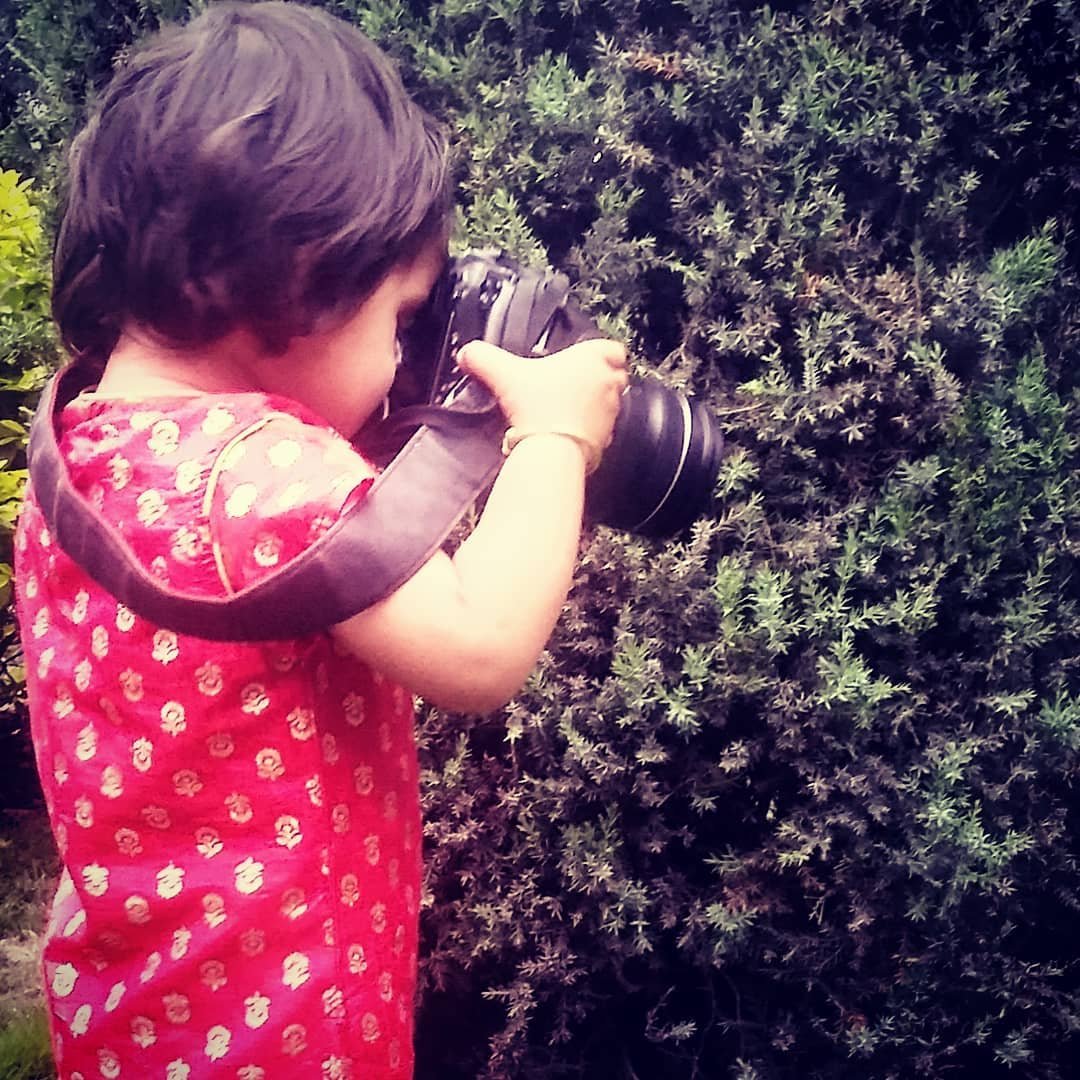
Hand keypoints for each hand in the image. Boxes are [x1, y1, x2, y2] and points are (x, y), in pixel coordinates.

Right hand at [456, 338, 628, 466]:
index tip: (585, 359)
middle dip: (597, 379)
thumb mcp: (503, 374)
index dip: (600, 353)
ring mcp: (611, 412)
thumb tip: (468, 353)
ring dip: (594, 405)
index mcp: (592, 358)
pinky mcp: (608, 437)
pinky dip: (590, 430)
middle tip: (572, 385)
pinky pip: (604, 429)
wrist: (552, 449)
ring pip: (610, 402)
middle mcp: (607, 383)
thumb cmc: (538, 408)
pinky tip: (568, 432)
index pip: (612, 347)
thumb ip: (483, 358)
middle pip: (614, 375)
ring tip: (567, 410)